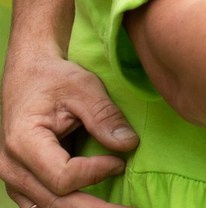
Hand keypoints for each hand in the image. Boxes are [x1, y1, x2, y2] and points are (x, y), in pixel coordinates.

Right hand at [1, 51, 135, 206]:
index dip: (95, 173)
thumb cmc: (54, 78)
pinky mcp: (22, 183)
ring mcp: (13, 180)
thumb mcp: (84, 87)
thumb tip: (129, 145)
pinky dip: (68, 206)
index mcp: (23, 143)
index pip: (62, 177)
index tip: (121, 161)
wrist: (28, 76)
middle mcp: (12, 168)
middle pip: (55, 202)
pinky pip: (43, 204)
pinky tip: (94, 205)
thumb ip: (104, 116)